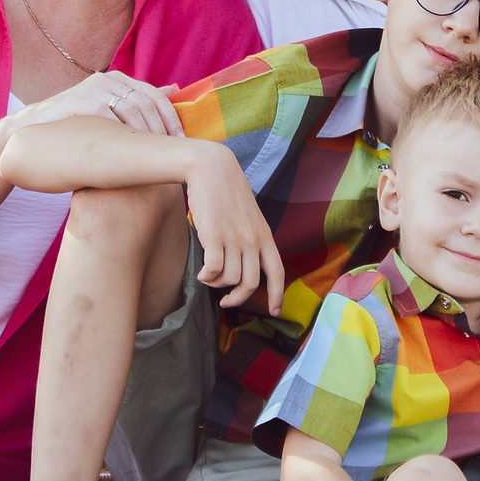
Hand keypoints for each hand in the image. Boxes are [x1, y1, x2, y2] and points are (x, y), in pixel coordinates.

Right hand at [10, 71, 184, 139]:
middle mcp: (108, 79)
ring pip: (132, 109)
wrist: (32, 131)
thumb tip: (173, 90)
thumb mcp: (108, 114)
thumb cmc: (75, 127)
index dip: (171, 119)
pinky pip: (111, 117)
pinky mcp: (81, 101)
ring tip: (154, 155)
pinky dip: (124, 136)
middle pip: (147, 103)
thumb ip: (136, 102)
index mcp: (119, 80)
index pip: (155, 96)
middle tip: (172, 152)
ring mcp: (94, 88)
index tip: (181, 141)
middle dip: (162, 129)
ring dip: (147, 134)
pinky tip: (130, 154)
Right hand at [185, 145, 285, 313]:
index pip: (277, 272)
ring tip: (209, 277)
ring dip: (217, 284)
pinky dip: (206, 277)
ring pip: (229, 279)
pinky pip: (213, 270)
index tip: (274, 312)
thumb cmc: (227, 192)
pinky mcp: (214, 236)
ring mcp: (234, 238)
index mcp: (264, 236)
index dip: (277, 295)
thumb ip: (251, 239)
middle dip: (237, 298)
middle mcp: (252, 240)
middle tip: (226, 302)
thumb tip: (244, 266)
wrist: (211, 168)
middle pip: (250, 283)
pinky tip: (201, 273)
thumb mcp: (249, 216)